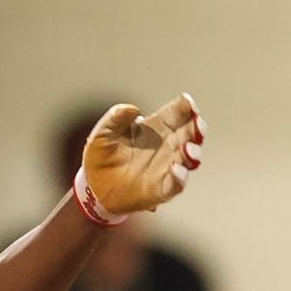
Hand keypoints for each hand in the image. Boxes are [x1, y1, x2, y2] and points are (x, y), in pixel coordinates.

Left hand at [74, 93, 205, 224]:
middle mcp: (166, 146)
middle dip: (196, 128)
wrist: (93, 186)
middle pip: (188, 134)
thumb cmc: (101, 155)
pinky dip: (180, 177)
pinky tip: (177, 169)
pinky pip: (176, 184)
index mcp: (154, 128)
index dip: (184, 107)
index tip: (187, 101)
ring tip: (188, 147)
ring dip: (192, 152)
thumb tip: (134, 110)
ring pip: (188, 158)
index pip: (175, 114)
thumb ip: (115, 118)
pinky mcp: (161, 189)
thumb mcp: (102, 133)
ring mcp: (166, 168)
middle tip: (197, 122)